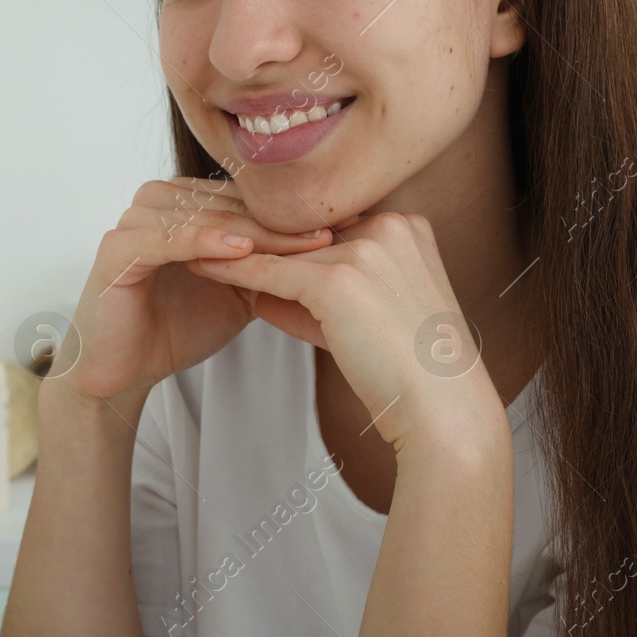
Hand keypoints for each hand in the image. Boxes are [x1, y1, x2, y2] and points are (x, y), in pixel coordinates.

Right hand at [55, 177, 334, 408]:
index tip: (346, 223)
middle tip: (332, 230)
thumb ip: (268, 262)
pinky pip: (167, 238)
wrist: (124, 370)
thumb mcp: (237, 289)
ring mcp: (134, 221)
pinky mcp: (117, 248)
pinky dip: (205, 242)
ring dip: (253, 231)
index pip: (246, 199)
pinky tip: (242, 251)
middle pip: (230, 204)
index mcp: (184, 202)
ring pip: (205, 218)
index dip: (294, 213)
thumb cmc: (177, 327)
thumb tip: (332, 245)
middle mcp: (158, 201)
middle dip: (282, 222)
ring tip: (300, 244)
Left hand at [185, 211, 503, 448]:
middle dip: (259, 243)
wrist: (443, 410)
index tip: (245, 238)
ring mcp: (366, 249)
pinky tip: (202, 268)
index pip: (331, 227)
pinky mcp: (339, 279)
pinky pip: (269, 271)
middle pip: (305, 233)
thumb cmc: (410, 373)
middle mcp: (390, 225)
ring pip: (283, 248)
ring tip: (193, 249)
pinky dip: (233, 271)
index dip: (288, 241)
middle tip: (207, 238)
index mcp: (408, 226)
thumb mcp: (367, 316)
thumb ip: (322, 292)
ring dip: (238, 252)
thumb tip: (263, 288)